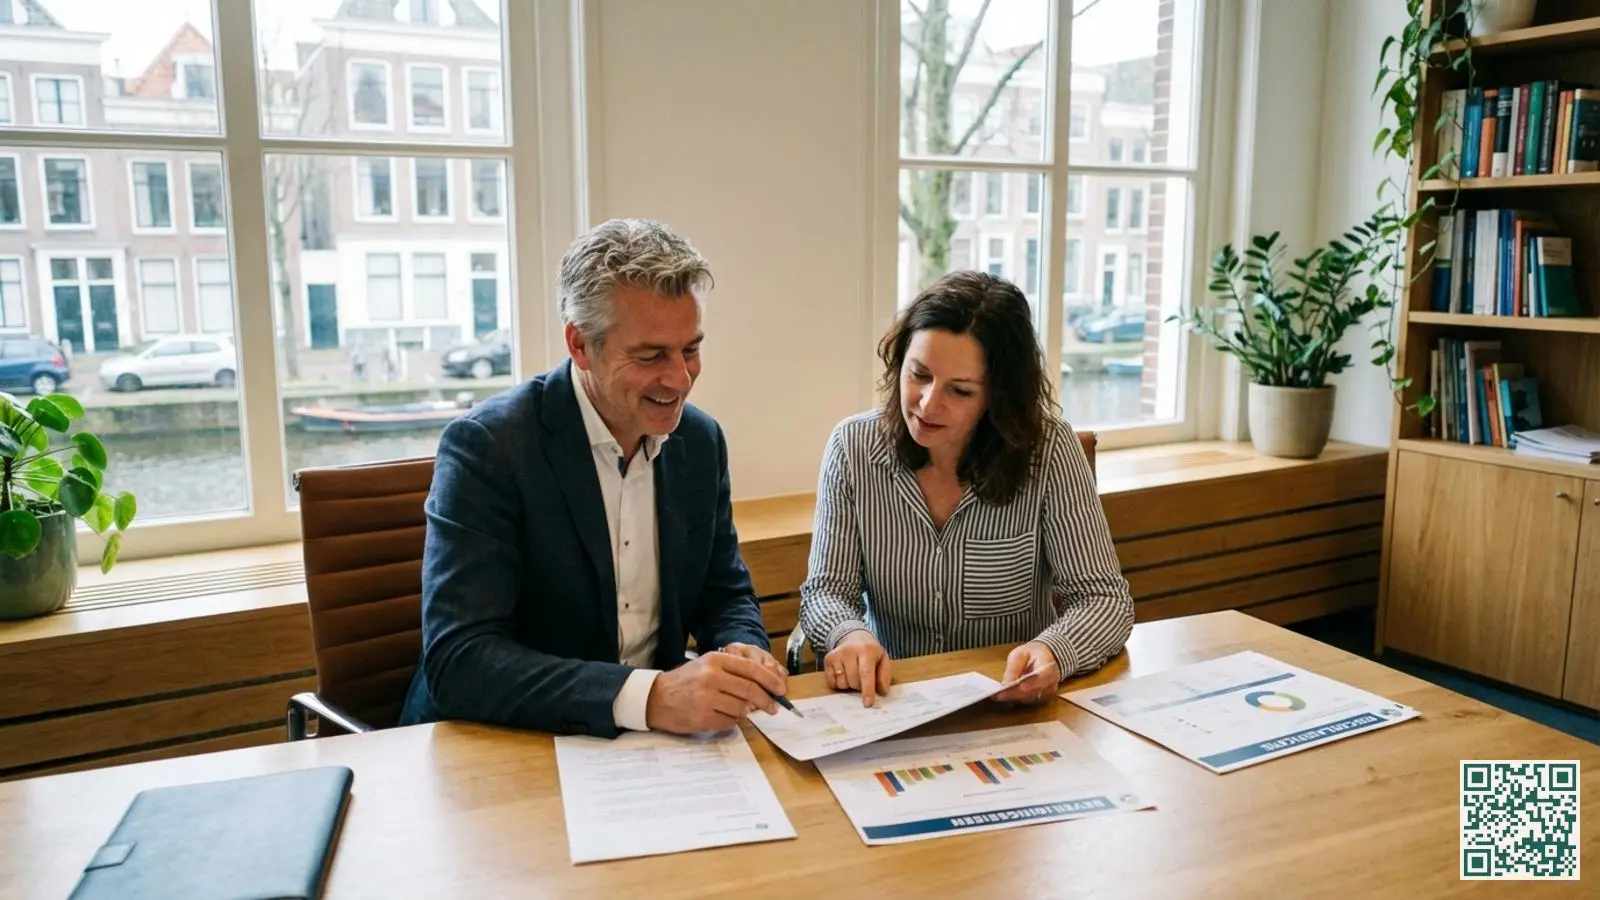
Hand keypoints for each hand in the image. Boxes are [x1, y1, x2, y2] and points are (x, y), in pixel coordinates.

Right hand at [645, 650, 787, 733]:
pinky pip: (729, 722)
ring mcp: (706, 698)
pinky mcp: (702, 717)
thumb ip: (734, 672)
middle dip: (766, 700)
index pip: (752, 669)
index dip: (770, 680)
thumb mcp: (707, 666)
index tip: (781, 689)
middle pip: (751, 690)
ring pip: (741, 708)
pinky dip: (732, 721)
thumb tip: (765, 686)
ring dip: (747, 712)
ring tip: (742, 710)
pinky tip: (724, 716)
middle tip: (773, 707)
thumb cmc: (686, 681)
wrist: (656, 698)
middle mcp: (711, 677)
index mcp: (715, 660)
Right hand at [822, 630, 891, 706]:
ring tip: (853, 674)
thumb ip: (884, 675)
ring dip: (849, 685)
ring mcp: (837, 654)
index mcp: (867, 650)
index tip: (868, 703)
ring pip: (842, 683)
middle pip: (854, 681)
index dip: (867, 690)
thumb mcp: (883, 659)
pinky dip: (839, 683)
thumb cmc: (869, 652)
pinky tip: (844, 673)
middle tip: (863, 680)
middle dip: (859, 687)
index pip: (866, 673)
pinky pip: (832, 682)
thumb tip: (882, 691)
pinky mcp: (827, 659)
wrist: (853, 637)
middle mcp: (850, 651)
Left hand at [992, 641, 1060, 704]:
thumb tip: (1006, 684)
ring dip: (1014, 698)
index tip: (1017, 687)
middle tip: (999, 695)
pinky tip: (1005, 696)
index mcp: (1049, 667)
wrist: (1043, 657)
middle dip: (1015, 694)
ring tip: (998, 695)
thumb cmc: (1032, 654)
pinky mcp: (1042, 699)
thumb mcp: (1019, 654)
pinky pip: (1029, 702)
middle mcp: (1051, 682)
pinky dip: (1017, 699)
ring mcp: (1048, 692)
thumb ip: (1014, 668)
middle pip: (1034, 691)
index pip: (1041, 677)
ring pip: (1030, 699)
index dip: (1030, 683)